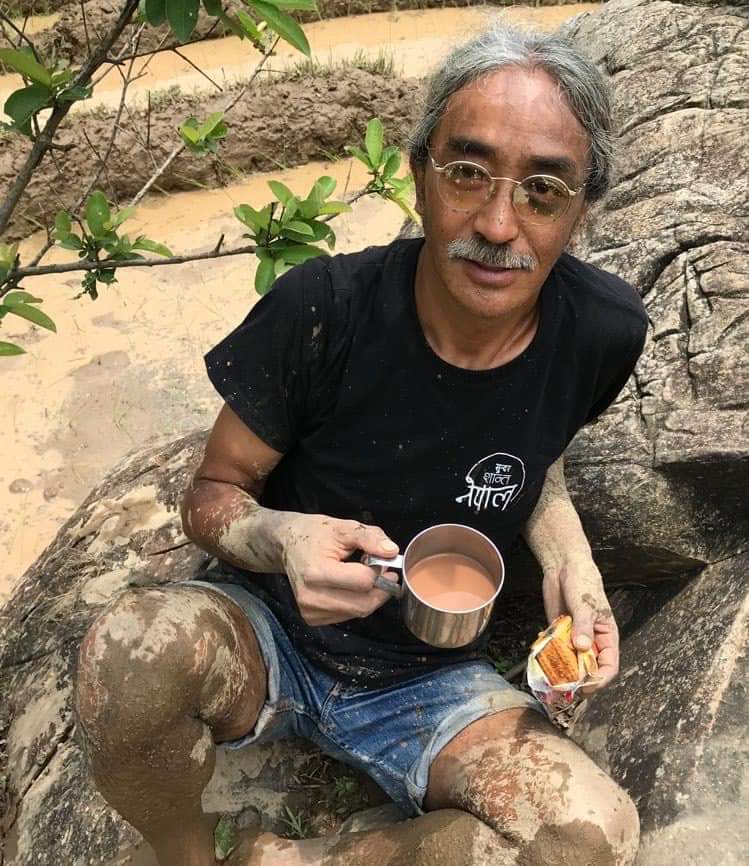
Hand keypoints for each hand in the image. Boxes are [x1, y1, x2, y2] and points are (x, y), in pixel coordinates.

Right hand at [280, 515, 399, 625]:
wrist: (287, 544)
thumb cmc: (315, 534)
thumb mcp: (344, 527)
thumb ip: (370, 538)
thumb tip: (392, 551)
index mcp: (316, 572)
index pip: (363, 582)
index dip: (379, 571)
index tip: (382, 562)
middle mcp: (310, 596)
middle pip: (363, 604)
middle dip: (380, 588)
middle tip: (381, 572)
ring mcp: (310, 610)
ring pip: (358, 612)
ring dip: (369, 596)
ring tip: (361, 576)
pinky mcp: (312, 618)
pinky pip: (348, 616)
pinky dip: (356, 602)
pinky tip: (349, 587)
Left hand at [542, 560, 618, 694]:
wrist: (564, 567)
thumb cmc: (583, 583)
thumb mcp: (585, 605)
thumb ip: (583, 627)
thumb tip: (582, 647)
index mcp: (606, 637)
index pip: (608, 666)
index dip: (598, 679)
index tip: (585, 686)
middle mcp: (591, 641)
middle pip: (587, 669)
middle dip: (576, 679)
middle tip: (562, 687)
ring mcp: (574, 638)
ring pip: (569, 663)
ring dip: (560, 671)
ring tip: (549, 678)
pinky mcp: (558, 633)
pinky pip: (555, 651)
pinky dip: (549, 657)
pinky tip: (541, 658)